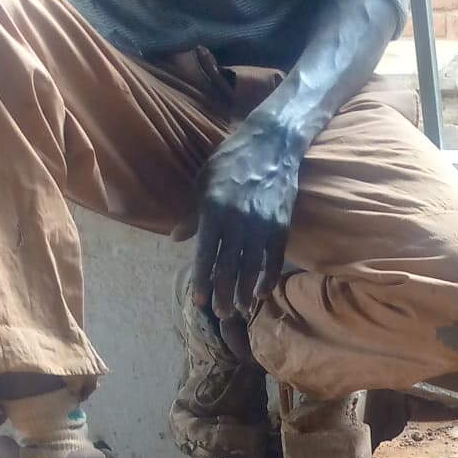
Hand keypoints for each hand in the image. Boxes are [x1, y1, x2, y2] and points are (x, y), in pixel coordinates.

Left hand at [192, 113, 302, 324]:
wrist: (273, 144)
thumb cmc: (231, 160)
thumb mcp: (204, 181)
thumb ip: (192, 214)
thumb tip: (176, 238)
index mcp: (214, 208)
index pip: (206, 253)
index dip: (201, 280)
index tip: (198, 301)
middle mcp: (238, 220)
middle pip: (229, 266)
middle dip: (222, 293)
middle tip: (218, 312)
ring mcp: (262, 224)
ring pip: (251, 267)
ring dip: (243, 292)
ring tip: (238, 308)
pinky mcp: (281, 225)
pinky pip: (274, 259)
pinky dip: (268, 278)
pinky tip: (261, 292)